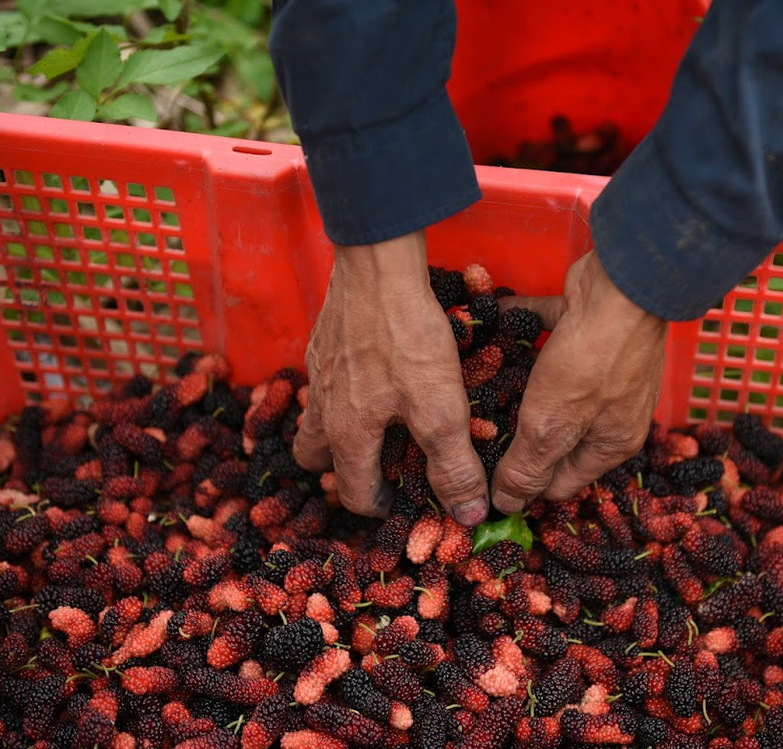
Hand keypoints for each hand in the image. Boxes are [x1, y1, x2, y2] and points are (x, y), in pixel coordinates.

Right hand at [292, 231, 488, 524]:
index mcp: (347, 434)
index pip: (352, 492)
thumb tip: (468, 516)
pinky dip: (346, 389)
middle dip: (340, 471)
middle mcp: (323, 407)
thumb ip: (452, 465)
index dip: (379, 507)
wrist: (379, 267)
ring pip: (317, 416)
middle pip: (314, 457)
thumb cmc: (408, 340)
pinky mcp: (325, 338)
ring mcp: (320, 370)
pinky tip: (378, 370)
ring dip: (340, 428)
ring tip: (379, 420)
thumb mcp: (440, 410)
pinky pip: (327, 378)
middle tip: (378, 464)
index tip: (404, 503)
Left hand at [491, 251, 667, 511]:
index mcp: (611, 443)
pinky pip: (545, 337)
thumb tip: (507, 507)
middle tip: (468, 436)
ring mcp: (599, 368)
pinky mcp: (584, 329)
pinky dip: (520, 331)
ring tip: (471, 388)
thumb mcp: (552, 424)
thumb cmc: (592, 361)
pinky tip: (486, 323)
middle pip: (553, 436)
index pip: (561, 483)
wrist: (623, 285)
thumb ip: (528, 466)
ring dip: (515, 384)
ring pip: (548, 387)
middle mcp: (610, 410)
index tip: (481, 482)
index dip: (523, 487)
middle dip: (514, 435)